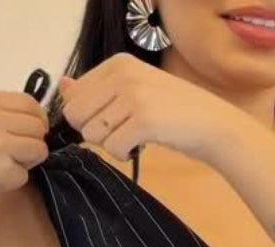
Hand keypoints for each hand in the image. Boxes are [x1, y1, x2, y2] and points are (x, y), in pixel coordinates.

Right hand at [0, 88, 49, 218]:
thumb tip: (31, 121)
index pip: (30, 103)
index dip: (36, 121)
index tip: (29, 134)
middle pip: (38, 127)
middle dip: (33, 143)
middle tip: (15, 155)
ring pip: (38, 150)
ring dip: (26, 163)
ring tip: (3, 167)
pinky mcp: (0, 169)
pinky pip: (24, 175)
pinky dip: (12, 181)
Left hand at [57, 53, 242, 164]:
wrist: (212, 124)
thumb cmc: (172, 111)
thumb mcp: (133, 90)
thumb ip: (96, 89)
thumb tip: (62, 85)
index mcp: (117, 63)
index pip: (73, 98)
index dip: (88, 117)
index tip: (113, 119)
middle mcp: (122, 74)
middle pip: (77, 117)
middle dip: (96, 132)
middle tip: (123, 131)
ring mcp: (133, 96)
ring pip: (92, 135)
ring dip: (111, 144)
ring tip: (136, 136)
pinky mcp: (143, 120)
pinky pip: (112, 149)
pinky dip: (124, 155)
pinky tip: (142, 146)